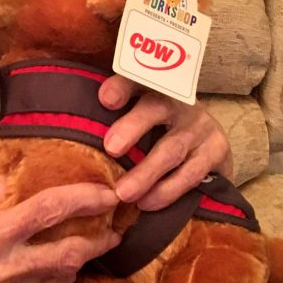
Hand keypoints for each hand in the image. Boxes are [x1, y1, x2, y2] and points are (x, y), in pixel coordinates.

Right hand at [0, 177, 119, 282]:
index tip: (108, 192)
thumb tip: (14, 182)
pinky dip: (59, 277)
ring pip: (65, 277)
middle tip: (115, 226)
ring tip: (91, 243)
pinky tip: (58, 265)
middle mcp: (6, 269)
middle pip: (71, 253)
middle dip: (101, 239)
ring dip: (82, 258)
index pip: (49, 211)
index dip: (84, 198)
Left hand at [98, 75, 232, 211]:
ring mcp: (200, 126)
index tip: (105, 99)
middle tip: (110, 148)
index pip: (135, 78)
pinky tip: (148, 203)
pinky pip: (191, 173)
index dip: (121, 86)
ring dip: (146, 172)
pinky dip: (168, 190)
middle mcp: (178, 101)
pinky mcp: (217, 151)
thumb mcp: (134, 118)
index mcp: (153, 86)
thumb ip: (108, 120)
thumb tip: (65, 137)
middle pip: (155, 108)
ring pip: (171, 148)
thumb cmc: (155, 131)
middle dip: (132, 127)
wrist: (206, 144)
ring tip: (124, 193)